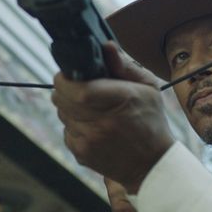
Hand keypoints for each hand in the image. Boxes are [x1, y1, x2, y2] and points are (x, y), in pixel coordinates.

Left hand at [51, 42, 174, 192]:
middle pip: (60, 97)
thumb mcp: (147, 88)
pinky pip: (66, 130)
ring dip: (70, 107)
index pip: (72, 86)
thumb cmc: (151, 122)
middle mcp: (100, 122)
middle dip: (66, 89)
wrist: (152, 166)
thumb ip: (124, 65)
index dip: (66, 77)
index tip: (72, 74)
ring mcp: (88, 140)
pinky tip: (94, 127)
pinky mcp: (81, 153)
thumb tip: (105, 45)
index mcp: (117, 101)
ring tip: (92, 109)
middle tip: (82, 89)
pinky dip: (75, 125)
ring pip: (61, 113)